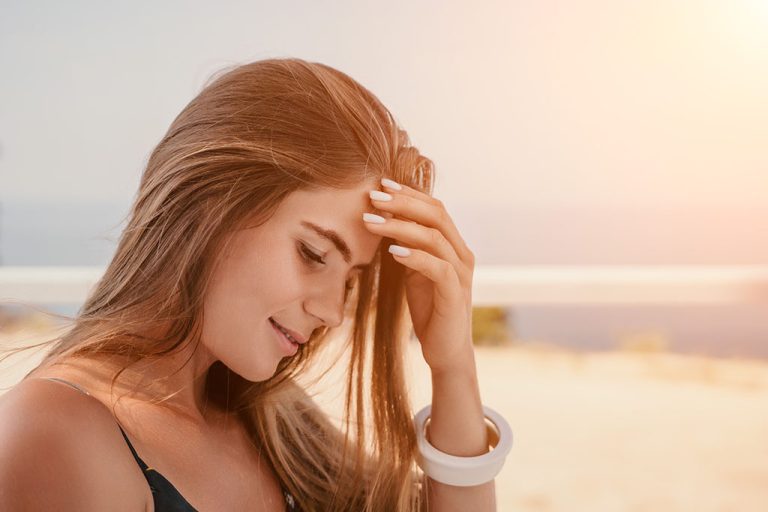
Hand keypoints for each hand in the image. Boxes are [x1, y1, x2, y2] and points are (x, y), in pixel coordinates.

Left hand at [363, 178, 475, 374]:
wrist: (446, 351)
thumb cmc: (430, 310)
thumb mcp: (414, 271)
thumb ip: (408, 246)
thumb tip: (384, 218)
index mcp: (453, 246)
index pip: (435, 208)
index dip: (409, 194)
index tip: (381, 185)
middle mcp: (461, 255)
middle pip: (437, 215)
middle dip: (403, 202)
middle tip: (372, 197)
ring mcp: (461, 274)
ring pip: (434, 237)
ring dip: (400, 226)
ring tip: (371, 222)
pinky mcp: (455, 295)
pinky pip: (437, 267)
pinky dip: (415, 256)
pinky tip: (392, 251)